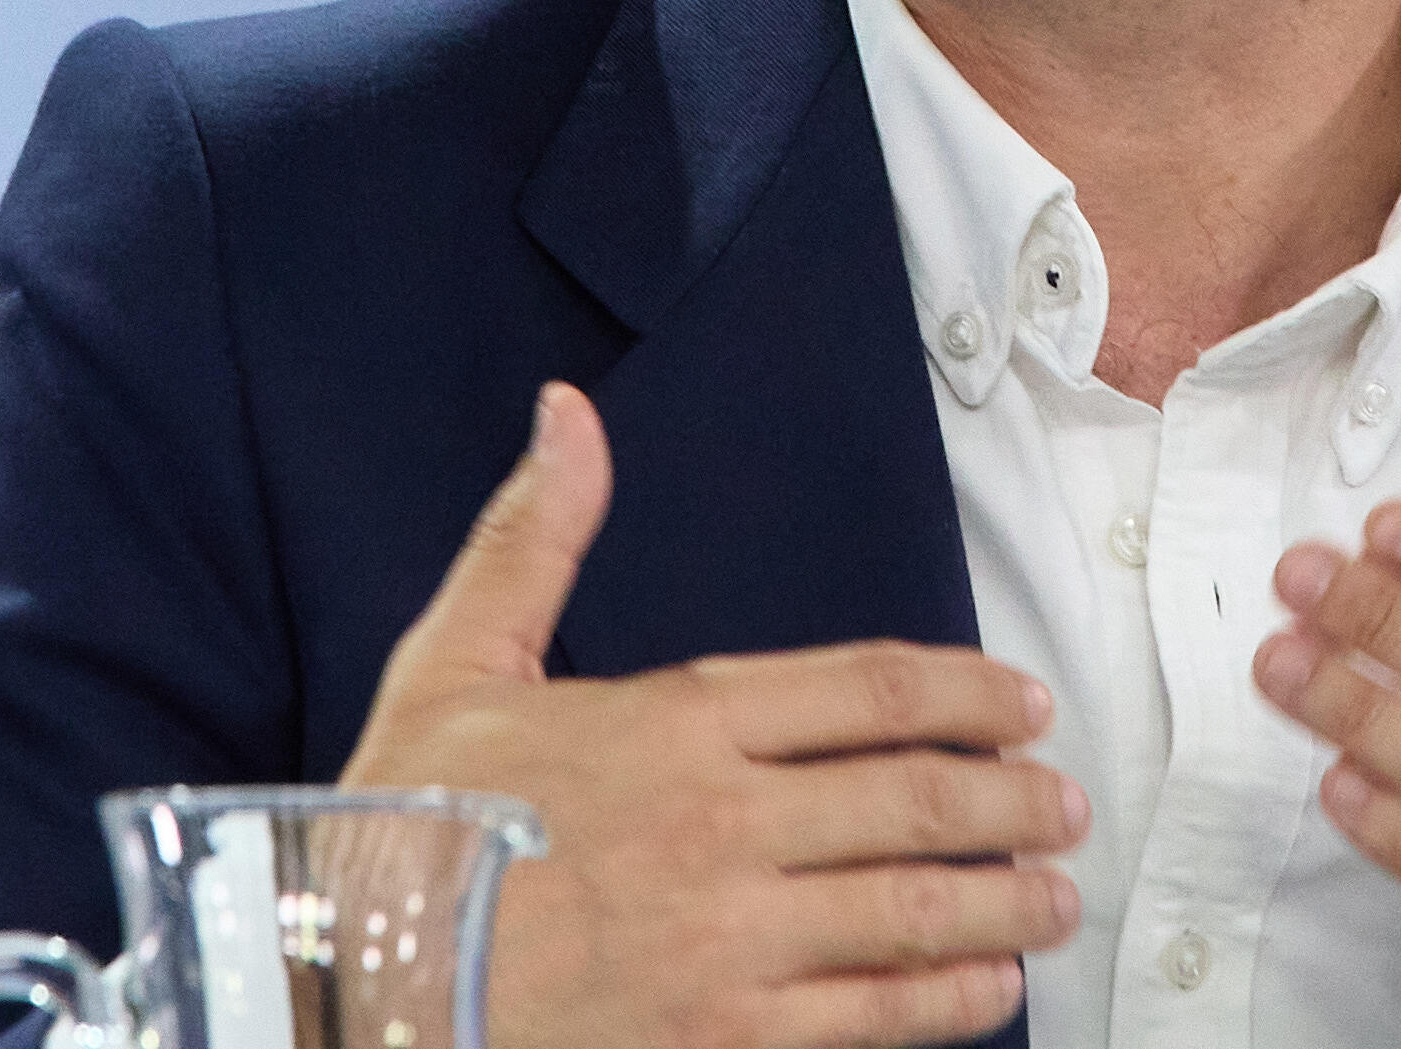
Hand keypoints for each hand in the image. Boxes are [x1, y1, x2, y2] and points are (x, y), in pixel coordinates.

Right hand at [343, 382, 1088, 1048]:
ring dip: (1006, 898)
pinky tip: (993, 988)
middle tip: (1064, 801)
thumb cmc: (398, 830)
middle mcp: (719, 825)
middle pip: (918, 798)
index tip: (1022, 706)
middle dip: (1014, 798)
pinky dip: (949, 1000)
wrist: (336, 984)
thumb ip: (535, 538)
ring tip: (1055, 893)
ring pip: (915, 909)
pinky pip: (869, 1018)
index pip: (870, 691)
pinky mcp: (719, 1039)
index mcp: (674, 723)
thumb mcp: (457, 662)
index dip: (968, 694)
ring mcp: (726, 940)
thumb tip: (568, 414)